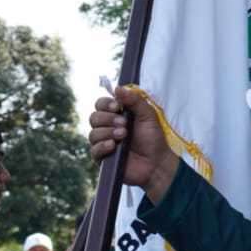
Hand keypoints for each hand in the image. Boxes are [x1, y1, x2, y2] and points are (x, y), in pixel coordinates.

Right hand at [89, 85, 180, 203]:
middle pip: (94, 117)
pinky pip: (94, 150)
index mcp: (116, 115)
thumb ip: (134, 100)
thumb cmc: (153, 138)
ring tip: (123, 136)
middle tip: (124, 124)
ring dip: (107, 132)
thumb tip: (117, 88)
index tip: (117, 107)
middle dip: (108, 119)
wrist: (156, 162)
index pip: (100, 104)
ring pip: (93, 133)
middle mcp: (107, 128)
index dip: (105, 104)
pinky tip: (113, 146)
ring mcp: (104, 143)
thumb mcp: (148, 115)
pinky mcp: (103, 158)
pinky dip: (103, 146)